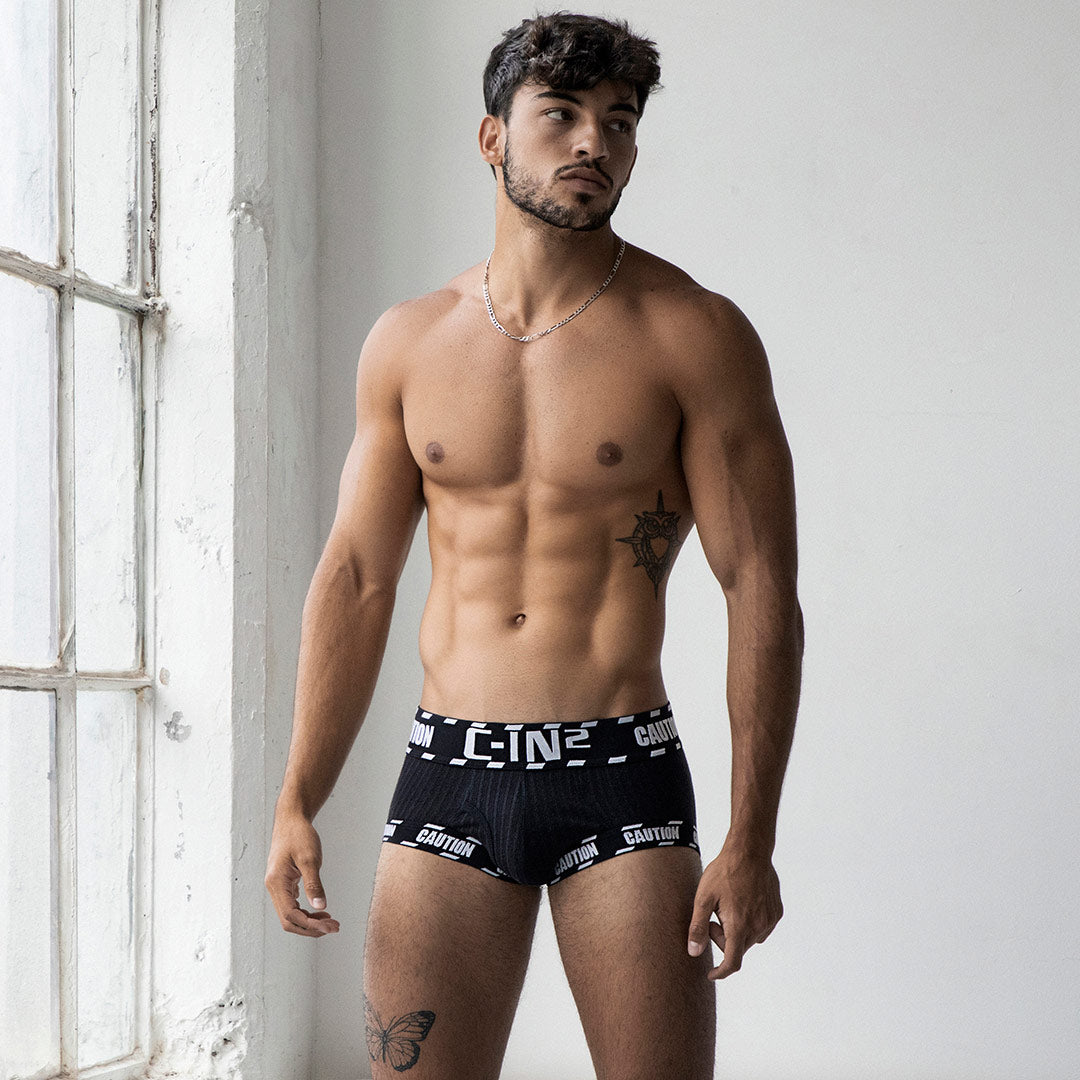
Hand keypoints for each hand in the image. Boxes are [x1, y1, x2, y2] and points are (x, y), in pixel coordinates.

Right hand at [265, 809, 340, 936]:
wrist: (291, 819)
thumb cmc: (299, 834)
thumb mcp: (310, 858)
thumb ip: (314, 884)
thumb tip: (320, 906)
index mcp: (277, 882)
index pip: (291, 915)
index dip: (310, 925)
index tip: (330, 926)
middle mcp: (273, 887)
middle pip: (288, 920)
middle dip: (310, 927)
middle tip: (333, 927)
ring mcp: (277, 885)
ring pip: (289, 914)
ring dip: (308, 921)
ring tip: (329, 921)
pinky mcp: (283, 882)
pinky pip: (291, 904)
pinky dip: (305, 911)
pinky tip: (319, 910)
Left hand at [687, 842, 781, 978]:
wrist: (750, 851)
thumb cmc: (724, 872)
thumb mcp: (703, 897)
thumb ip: (697, 927)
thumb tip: (694, 952)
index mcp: (739, 926)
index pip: (732, 962)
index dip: (721, 972)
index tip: (712, 973)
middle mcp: (758, 927)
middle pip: (739, 948)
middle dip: (724, 940)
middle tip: (713, 918)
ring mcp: (770, 920)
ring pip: (751, 938)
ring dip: (738, 931)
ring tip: (729, 906)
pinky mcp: (777, 912)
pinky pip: (762, 927)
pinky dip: (751, 923)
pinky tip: (742, 903)